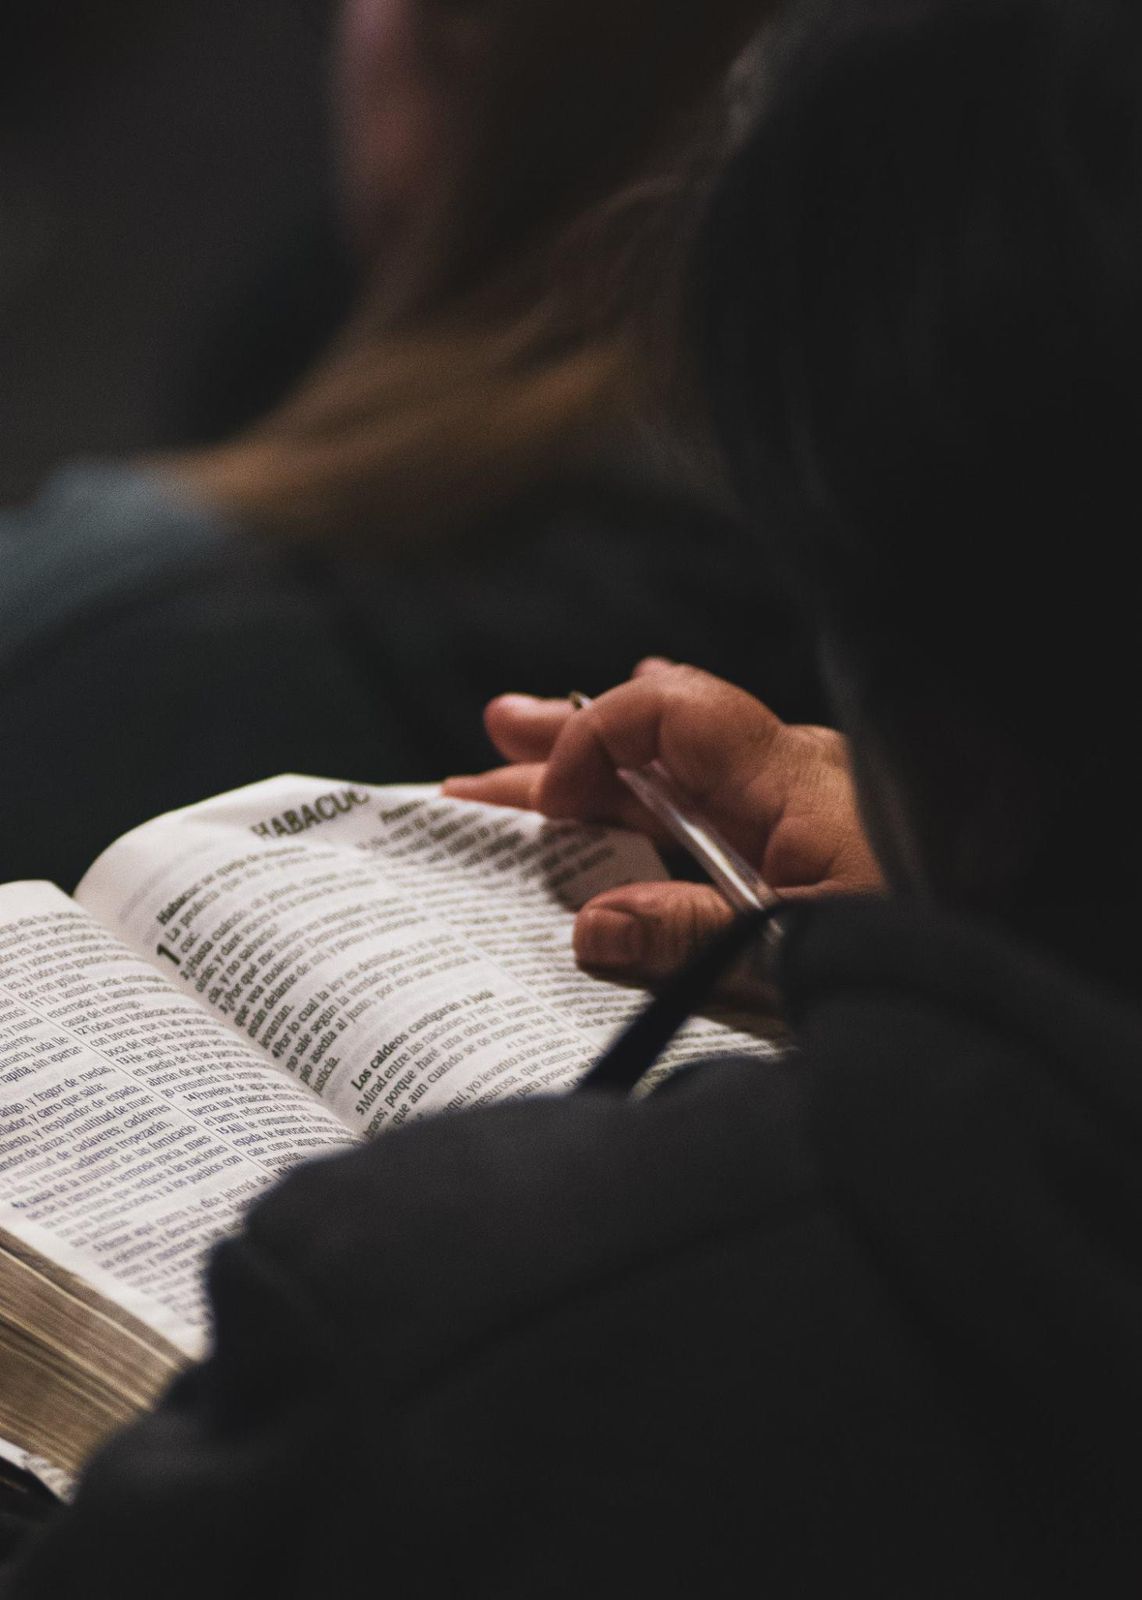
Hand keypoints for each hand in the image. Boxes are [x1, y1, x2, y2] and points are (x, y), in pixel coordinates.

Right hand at [445, 661, 882, 986]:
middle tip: (494, 732)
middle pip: (660, 739)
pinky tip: (609, 825)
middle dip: (570, 740)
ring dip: (593, 784)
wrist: (1021, 964)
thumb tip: (588, 926)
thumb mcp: (799, 947)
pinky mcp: (803, 861)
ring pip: (675, 783)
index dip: (595, 739)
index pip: (671, 712)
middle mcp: (788, 782)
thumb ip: (692, 935)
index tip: (548, 802)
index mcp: (791, 779)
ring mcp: (795, 819)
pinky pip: (705, 826)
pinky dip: (642, 825)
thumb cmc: (924, 945)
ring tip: (507, 772)